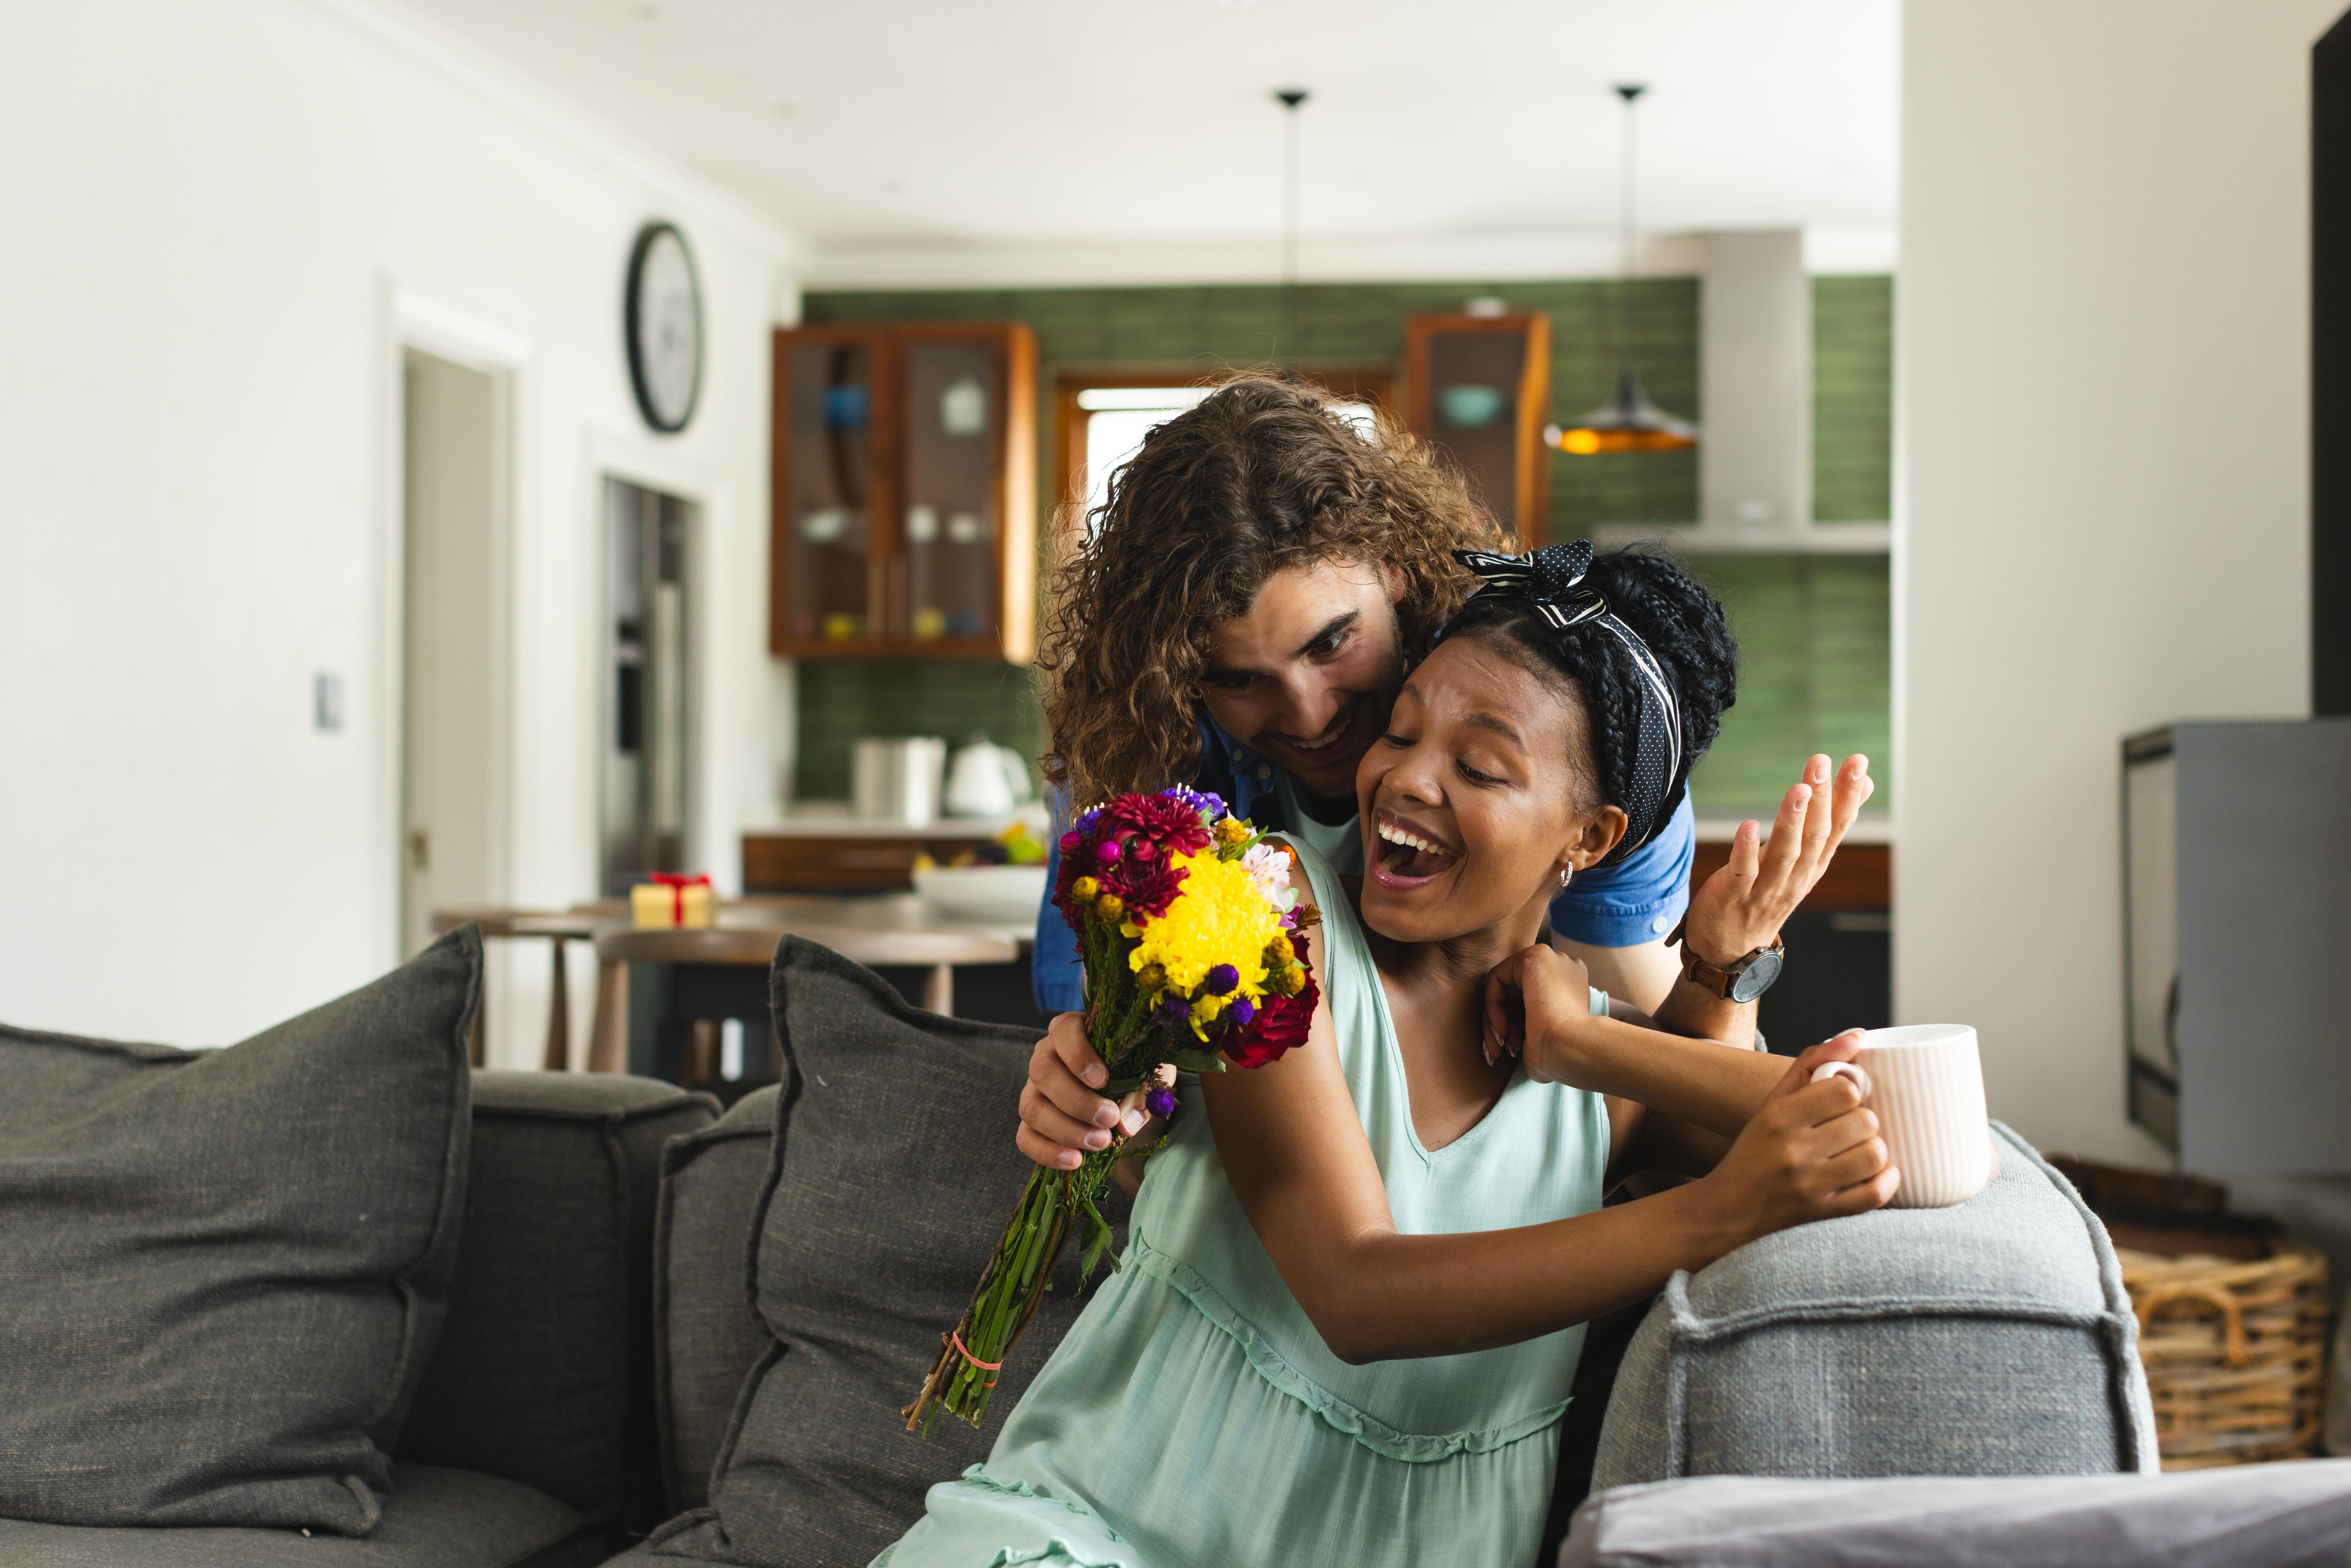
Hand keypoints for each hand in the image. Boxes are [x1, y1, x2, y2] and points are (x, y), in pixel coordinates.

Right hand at [1015, 1013, 1153, 1171]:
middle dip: (1076, 1100)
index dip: (1078, 1054)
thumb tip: (1125, 1124)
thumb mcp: (1151, 1074)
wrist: (1128, 1096)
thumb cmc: (1138, 1072)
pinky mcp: (1032, 1122)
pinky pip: (1025, 1138)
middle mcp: (1046, 1056)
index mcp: (1073, 1032)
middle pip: (1043, 1072)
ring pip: (1031, 1108)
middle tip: (1109, 1119)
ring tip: (1100, 1143)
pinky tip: (1075, 1161)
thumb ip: (1143, 1092)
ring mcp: (1034, 1090)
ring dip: (1066, 1129)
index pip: (1063, 1031)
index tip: (1102, 1079)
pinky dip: (1047, 1152)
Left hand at [1481, 944, 1596, 1077]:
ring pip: (1504, 988)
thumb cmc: (1562, 1054)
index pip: (1529, 1002)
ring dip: (1496, 1021)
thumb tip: (1506, 1035)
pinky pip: (1497, 978)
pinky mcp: (1533, 956)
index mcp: (1572, 987)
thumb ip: (1530, 1026)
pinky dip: (1492, 1007)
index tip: (1512, 1050)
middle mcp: (1563, 967)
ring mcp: (1550, 959)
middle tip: (1501, 1050)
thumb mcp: (1544, 1037)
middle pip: (1515, 994)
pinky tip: (1502, 1029)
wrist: (1574, 1049)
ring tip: (1499, 1047)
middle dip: (1504, 1025)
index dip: (1515, 1027)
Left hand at [1683, 754, 1873, 965]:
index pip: (1837, 827)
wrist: (1730, 951)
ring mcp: (1765, 888)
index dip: (1848, 795)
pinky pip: (1743, 871)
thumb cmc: (1766, 896)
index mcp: (1812, 866)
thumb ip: (1828, 825)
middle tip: (1824, 762)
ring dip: (1792, 820)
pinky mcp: (1734, 895)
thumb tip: (1864, 786)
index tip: (1859, 763)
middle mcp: (1795, 877)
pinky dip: (1747, 849)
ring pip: (1784, 853)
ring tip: (1799, 789)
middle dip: (1822, 798)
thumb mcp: (1803, 862)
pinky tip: (1749, 825)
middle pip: (1814, 836)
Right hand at [1694, 1031, 1896, 1243]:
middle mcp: (1793, 1150)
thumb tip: (1858, 1035)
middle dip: (1862, 1122)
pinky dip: (1885, 1181)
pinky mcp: (1824, 1212)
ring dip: (1873, 1150)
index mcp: (1779, 1116)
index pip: (1844, 1090)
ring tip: (1857, 1150)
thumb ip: (1813, 1061)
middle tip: (1847, 1128)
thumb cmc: (1756, 1147)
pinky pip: (1875, 1194)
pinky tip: (1873, 1173)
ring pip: (1875, 1155)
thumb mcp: (1774, 1100)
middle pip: (1864, 1122)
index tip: (1840, 1101)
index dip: (1850, 1092)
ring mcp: (1810, 1185)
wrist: (1728, 1207)